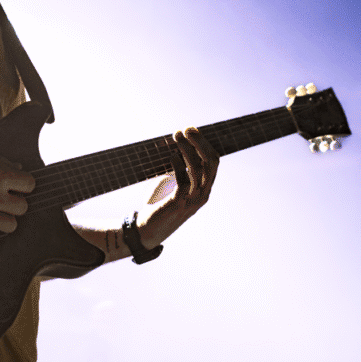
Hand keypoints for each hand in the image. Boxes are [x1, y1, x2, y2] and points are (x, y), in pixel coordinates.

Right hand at [0, 143, 35, 244]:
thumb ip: (3, 162)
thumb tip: (19, 168)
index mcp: (0, 175)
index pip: (30, 184)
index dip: (24, 184)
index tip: (16, 184)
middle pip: (23, 207)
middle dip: (16, 202)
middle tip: (4, 198)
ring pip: (11, 226)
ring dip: (6, 218)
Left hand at [133, 127, 218, 249]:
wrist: (146, 232)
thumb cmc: (159, 207)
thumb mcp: (173, 186)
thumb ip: (178, 171)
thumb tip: (175, 149)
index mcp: (204, 189)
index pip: (214, 162)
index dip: (205, 143)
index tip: (191, 130)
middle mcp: (202, 194)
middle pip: (210, 163)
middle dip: (200, 143)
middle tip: (187, 129)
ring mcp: (192, 200)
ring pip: (198, 169)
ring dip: (188, 150)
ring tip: (177, 137)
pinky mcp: (179, 204)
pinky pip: (184, 182)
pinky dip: (179, 166)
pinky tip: (172, 156)